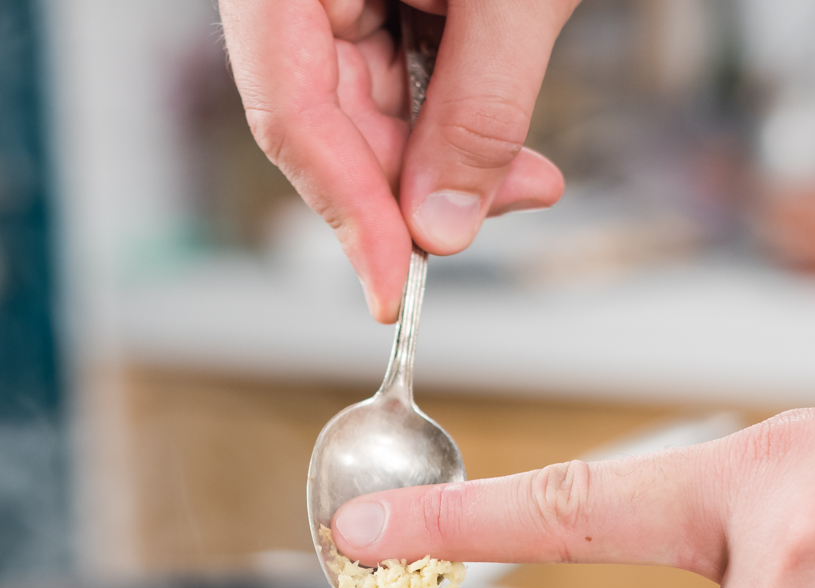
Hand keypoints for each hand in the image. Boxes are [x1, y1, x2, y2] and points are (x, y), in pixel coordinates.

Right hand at [218, 0, 576, 321]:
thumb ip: (479, 108)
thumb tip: (442, 226)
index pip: (289, 108)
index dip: (344, 210)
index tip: (394, 287)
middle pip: (322, 118)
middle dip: (410, 187)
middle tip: (479, 227)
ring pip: (364, 106)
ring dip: (443, 160)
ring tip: (526, 182)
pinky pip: (397, 72)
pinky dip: (454, 116)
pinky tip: (508, 152)